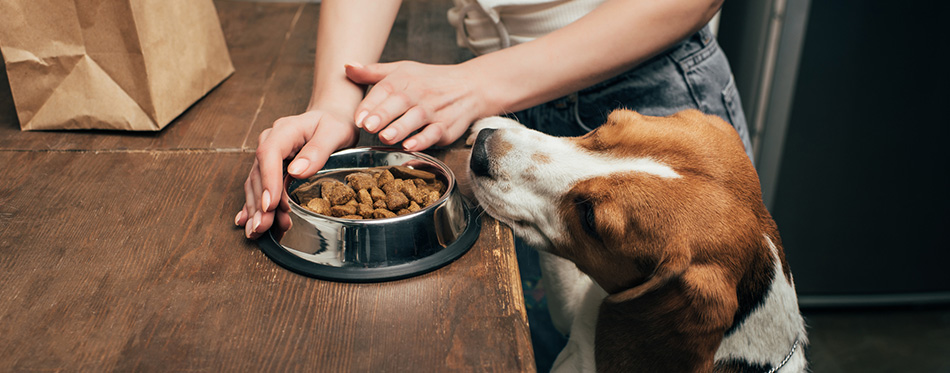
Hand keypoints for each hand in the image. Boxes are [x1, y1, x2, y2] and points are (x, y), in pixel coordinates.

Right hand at [235, 109, 359, 238]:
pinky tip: (247, 222)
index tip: (270, 204)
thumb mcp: (335, 132)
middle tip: (263, 226)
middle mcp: (271, 142)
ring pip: (255, 184)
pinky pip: (258, 187)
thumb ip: (318, 150)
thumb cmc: (334, 124)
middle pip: (258, 173)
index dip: (267, 180)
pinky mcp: (270, 168)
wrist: (331, 118)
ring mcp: (268, 156)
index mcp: (285, 130)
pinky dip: (254, 205)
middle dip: (260, 203)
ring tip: (259, 230)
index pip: (269, 154)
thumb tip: (297, 171)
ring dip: (256, 209)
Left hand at [345, 61, 493, 150]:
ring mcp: (433, 110)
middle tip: (368, 126)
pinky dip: (423, 140)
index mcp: (404, 79)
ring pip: (416, 119)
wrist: (469, 87)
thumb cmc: (430, 80)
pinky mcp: (446, 126)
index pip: (385, 89)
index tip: (358, 117)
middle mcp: (419, 93)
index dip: (371, 104)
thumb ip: (373, 72)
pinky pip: (434, 133)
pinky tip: (410, 146)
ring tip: (385, 137)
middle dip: (383, 115)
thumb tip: (347, 67)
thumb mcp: (402, 70)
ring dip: (400, 128)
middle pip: (400, 102)